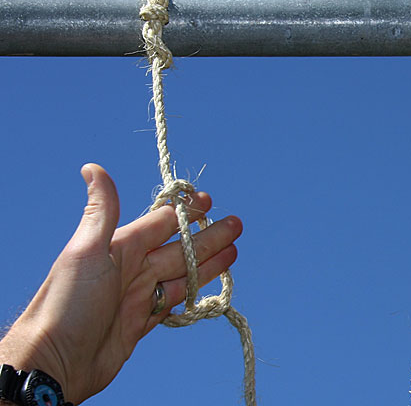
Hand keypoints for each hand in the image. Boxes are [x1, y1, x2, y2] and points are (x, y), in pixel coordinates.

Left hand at [0, 164, 241, 403]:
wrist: (55, 361)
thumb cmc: (69, 302)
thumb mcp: (87, 251)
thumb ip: (102, 210)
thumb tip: (92, 167)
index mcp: (122, 246)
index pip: (163, 221)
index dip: (187, 210)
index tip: (210, 200)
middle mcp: (133, 268)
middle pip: (180, 247)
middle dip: (209, 235)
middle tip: (237, 225)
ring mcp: (139, 295)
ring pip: (183, 273)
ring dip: (208, 262)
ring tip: (234, 252)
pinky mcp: (143, 322)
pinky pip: (176, 300)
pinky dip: (195, 291)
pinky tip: (210, 284)